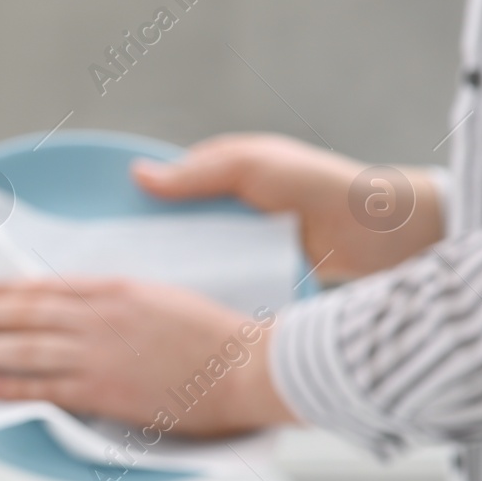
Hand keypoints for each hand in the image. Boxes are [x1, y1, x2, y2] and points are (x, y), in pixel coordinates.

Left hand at [0, 276, 296, 438]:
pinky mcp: (104, 390)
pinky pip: (47, 387)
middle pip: (25, 313)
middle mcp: (98, 318)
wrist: (243, 366)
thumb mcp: (159, 296)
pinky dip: (14, 385)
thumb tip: (80, 303)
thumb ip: (115, 299)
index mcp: (113, 289)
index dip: (2, 290)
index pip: (43, 287)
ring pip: (26, 349)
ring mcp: (98, 355)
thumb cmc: (211, 333)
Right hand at [130, 133, 441, 283]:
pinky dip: (198, 295)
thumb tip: (138, 176)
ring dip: (169, 276)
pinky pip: (217, 284)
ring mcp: (243, 245)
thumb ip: (200, 171)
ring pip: (190, 261)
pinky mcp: (258, 276)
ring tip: (132, 300)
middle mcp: (227, 211)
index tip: (100, 233)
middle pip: (170, 230)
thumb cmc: (320, 187)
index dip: (131, 209)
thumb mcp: (255, 167)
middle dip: (144, 249)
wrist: (381, 234)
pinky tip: (177, 313)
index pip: (162, 191)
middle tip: (109, 275)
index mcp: (222, 176)